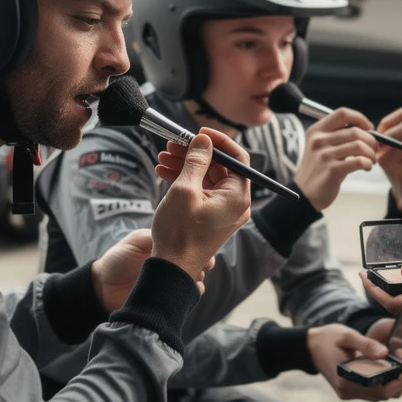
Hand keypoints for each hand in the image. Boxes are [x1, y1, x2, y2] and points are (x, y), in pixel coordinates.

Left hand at [90, 229, 216, 306]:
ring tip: (195, 277)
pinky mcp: (168, 298)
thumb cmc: (118, 259)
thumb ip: (155, 237)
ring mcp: (171, 281)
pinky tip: (191, 290)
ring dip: (198, 277)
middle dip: (204, 262)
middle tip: (204, 265)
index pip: (190, 242)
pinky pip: (187, 297)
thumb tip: (178, 234)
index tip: (205, 249)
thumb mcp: (135, 241)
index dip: (201, 245)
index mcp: (167, 246)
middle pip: (197, 260)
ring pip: (194, 278)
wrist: (102, 288)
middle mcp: (172, 263)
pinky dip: (192, 294)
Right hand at [152, 130, 251, 279]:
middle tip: (174, 143)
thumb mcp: (185, 190)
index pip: (238, 158)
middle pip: (220, 166)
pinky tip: (164, 172)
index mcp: (238, 196)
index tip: (199, 133)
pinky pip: (201, 190)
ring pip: (207, 177)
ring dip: (186, 164)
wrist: (171, 269)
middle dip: (196, 152)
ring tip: (163, 156)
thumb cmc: (178, 233)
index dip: (219, 141)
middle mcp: (236, 203)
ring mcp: (223, 210)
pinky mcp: (210, 216)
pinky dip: (185, 180)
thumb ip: (196, 161)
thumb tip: (204, 140)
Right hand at [294, 107, 377, 210]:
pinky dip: (368, 163)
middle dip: (371, 140)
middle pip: (355, 130)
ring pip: (359, 145)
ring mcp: (324, 155)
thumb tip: (365, 130)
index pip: (342, 113)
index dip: (360, 118)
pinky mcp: (332, 170)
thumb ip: (337, 136)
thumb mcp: (321, 147)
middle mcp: (318, 140)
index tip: (369, 128)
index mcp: (316, 131)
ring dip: (371, 153)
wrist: (304, 194)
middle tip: (375, 149)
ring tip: (371, 160)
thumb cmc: (318, 170)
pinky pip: (358, 161)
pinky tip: (367, 167)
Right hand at [307, 323, 401, 400]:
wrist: (309, 346)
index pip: (379, 391)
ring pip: (379, 395)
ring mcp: (348, 392)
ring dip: (394, 383)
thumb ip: (366, 344)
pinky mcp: (350, 389)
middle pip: (382, 395)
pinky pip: (372, 391)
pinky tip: (392, 368)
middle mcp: (348, 391)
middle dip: (400, 383)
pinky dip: (384, 382)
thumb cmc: (327, 338)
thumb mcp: (347, 335)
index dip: (398, 383)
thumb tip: (386, 354)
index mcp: (346, 381)